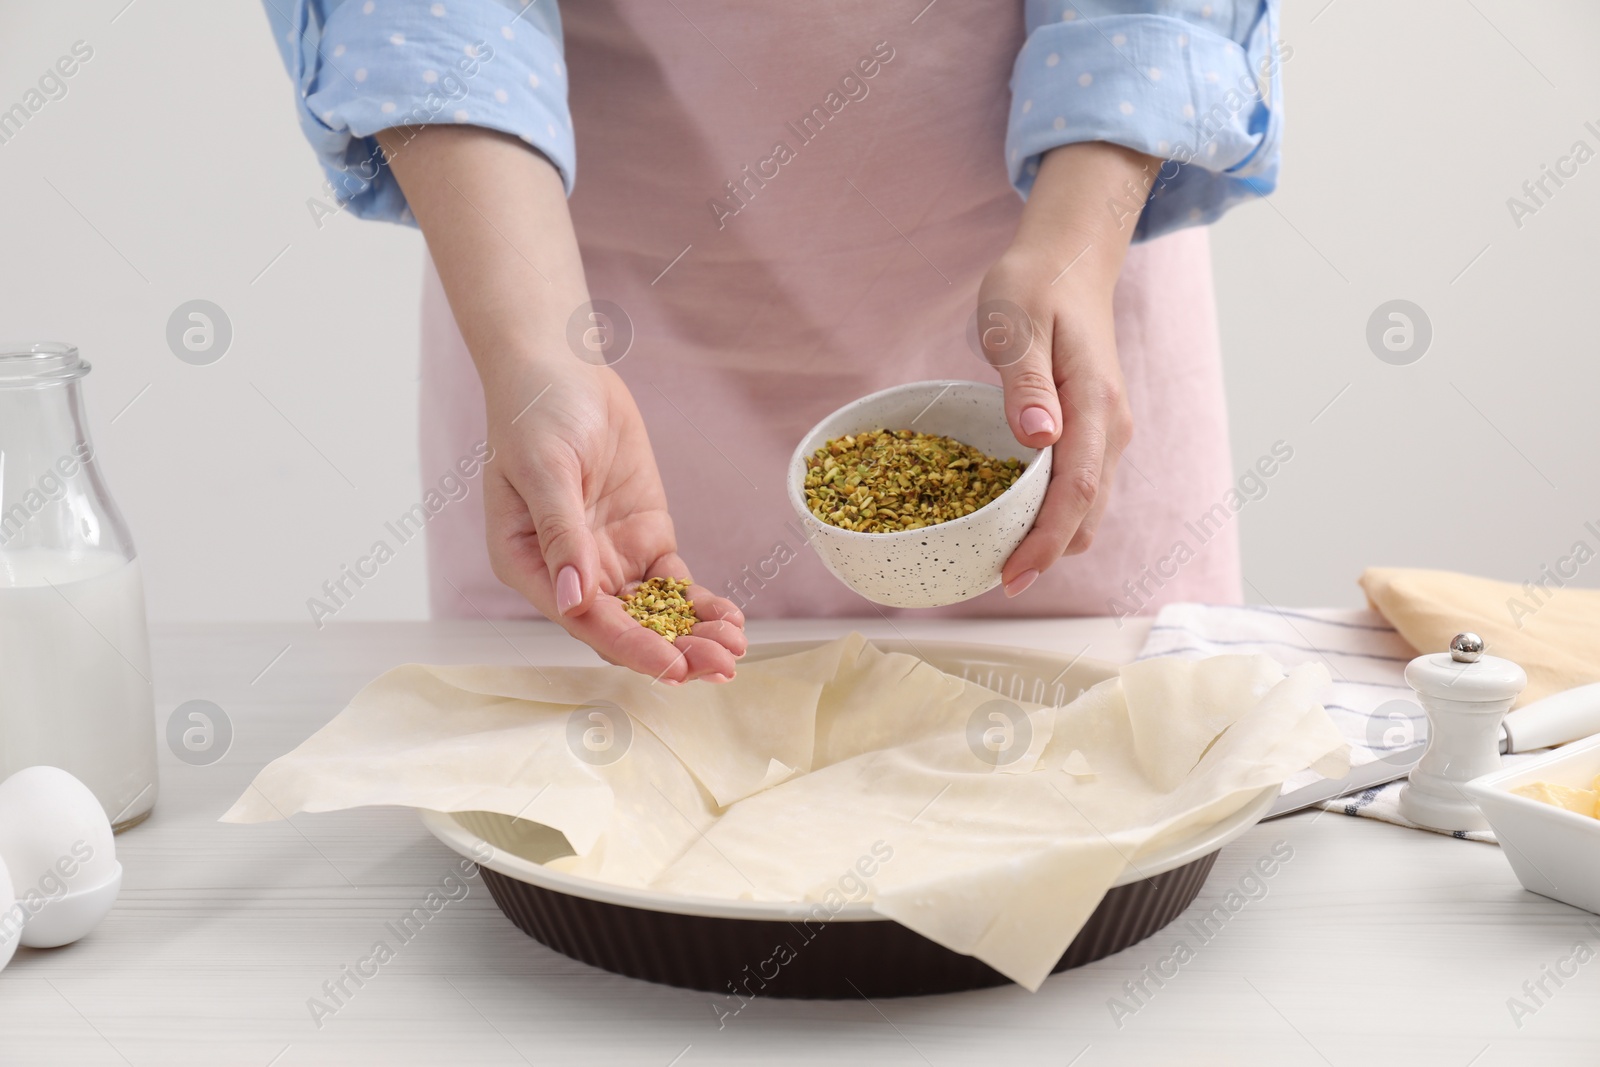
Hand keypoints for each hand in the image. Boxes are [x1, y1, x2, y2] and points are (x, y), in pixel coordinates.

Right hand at [481, 360, 746, 682]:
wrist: (562, 366)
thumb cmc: (535, 411)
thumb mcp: (545, 468)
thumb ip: (562, 534)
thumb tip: (575, 598)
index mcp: (528, 564)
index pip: (585, 620)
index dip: (631, 646)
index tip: (674, 667)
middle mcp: (570, 572)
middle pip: (623, 628)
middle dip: (673, 651)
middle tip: (721, 667)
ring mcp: (609, 557)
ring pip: (653, 615)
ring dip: (692, 636)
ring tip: (735, 650)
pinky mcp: (643, 538)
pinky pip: (674, 586)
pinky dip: (701, 606)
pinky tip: (731, 622)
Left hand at [978, 142, 1152, 596]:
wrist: (1069, 259)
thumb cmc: (1035, 285)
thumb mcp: (1016, 323)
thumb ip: (1025, 382)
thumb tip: (1038, 439)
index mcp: (1095, 405)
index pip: (1076, 491)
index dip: (1046, 542)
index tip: (1011, 576)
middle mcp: (1111, 428)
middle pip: (1087, 514)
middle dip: (1047, 555)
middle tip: (994, 580)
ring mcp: (1107, 432)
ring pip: (1087, 508)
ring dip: (1050, 540)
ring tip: (997, 560)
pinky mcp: (1093, 433)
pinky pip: (1079, 489)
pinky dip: (1052, 517)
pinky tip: (1012, 523)